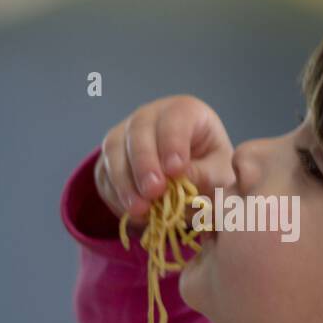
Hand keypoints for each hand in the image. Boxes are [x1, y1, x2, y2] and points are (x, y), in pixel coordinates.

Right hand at [94, 94, 234, 223]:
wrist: (192, 180)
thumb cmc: (211, 170)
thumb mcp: (219, 173)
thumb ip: (203, 175)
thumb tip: (179, 180)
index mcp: (185, 111)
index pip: (175, 117)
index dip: (173, 142)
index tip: (176, 169)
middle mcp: (151, 115)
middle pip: (138, 129)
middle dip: (144, 163)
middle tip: (153, 192)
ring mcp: (126, 133)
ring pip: (114, 148)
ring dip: (124, 181)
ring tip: (140, 209)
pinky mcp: (110, 157)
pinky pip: (103, 171)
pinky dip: (115, 193)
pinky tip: (131, 211)